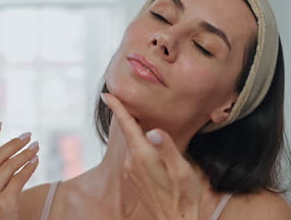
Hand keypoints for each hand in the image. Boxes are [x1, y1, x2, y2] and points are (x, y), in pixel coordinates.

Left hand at [101, 93, 201, 219]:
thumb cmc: (183, 196)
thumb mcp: (182, 170)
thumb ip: (168, 149)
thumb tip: (153, 131)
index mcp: (144, 156)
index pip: (128, 126)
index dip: (118, 108)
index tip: (106, 94)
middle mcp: (133, 162)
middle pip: (128, 132)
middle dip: (126, 115)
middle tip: (125, 98)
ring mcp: (132, 170)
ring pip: (131, 143)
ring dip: (134, 130)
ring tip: (140, 117)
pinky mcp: (135, 177)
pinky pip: (134, 154)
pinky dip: (137, 143)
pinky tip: (148, 143)